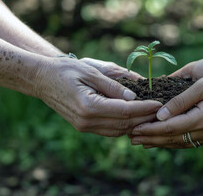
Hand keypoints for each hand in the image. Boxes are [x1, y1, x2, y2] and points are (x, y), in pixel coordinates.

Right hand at [34, 57, 161, 136]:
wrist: (42, 79)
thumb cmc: (65, 71)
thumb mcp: (91, 73)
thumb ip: (113, 87)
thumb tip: (134, 97)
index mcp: (89, 107)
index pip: (125, 111)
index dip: (144, 108)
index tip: (159, 103)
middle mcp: (87, 121)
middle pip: (124, 124)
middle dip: (144, 118)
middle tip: (161, 111)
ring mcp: (84, 126)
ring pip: (118, 130)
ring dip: (136, 124)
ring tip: (151, 116)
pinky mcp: (84, 126)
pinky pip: (109, 130)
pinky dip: (124, 126)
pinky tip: (134, 120)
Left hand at [130, 69, 202, 147]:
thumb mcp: (202, 86)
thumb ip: (180, 101)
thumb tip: (160, 115)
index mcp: (202, 119)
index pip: (168, 128)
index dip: (149, 129)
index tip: (133, 129)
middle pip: (172, 139)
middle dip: (151, 139)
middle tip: (132, 139)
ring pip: (180, 142)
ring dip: (160, 142)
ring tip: (144, 142)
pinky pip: (189, 141)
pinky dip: (174, 141)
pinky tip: (166, 140)